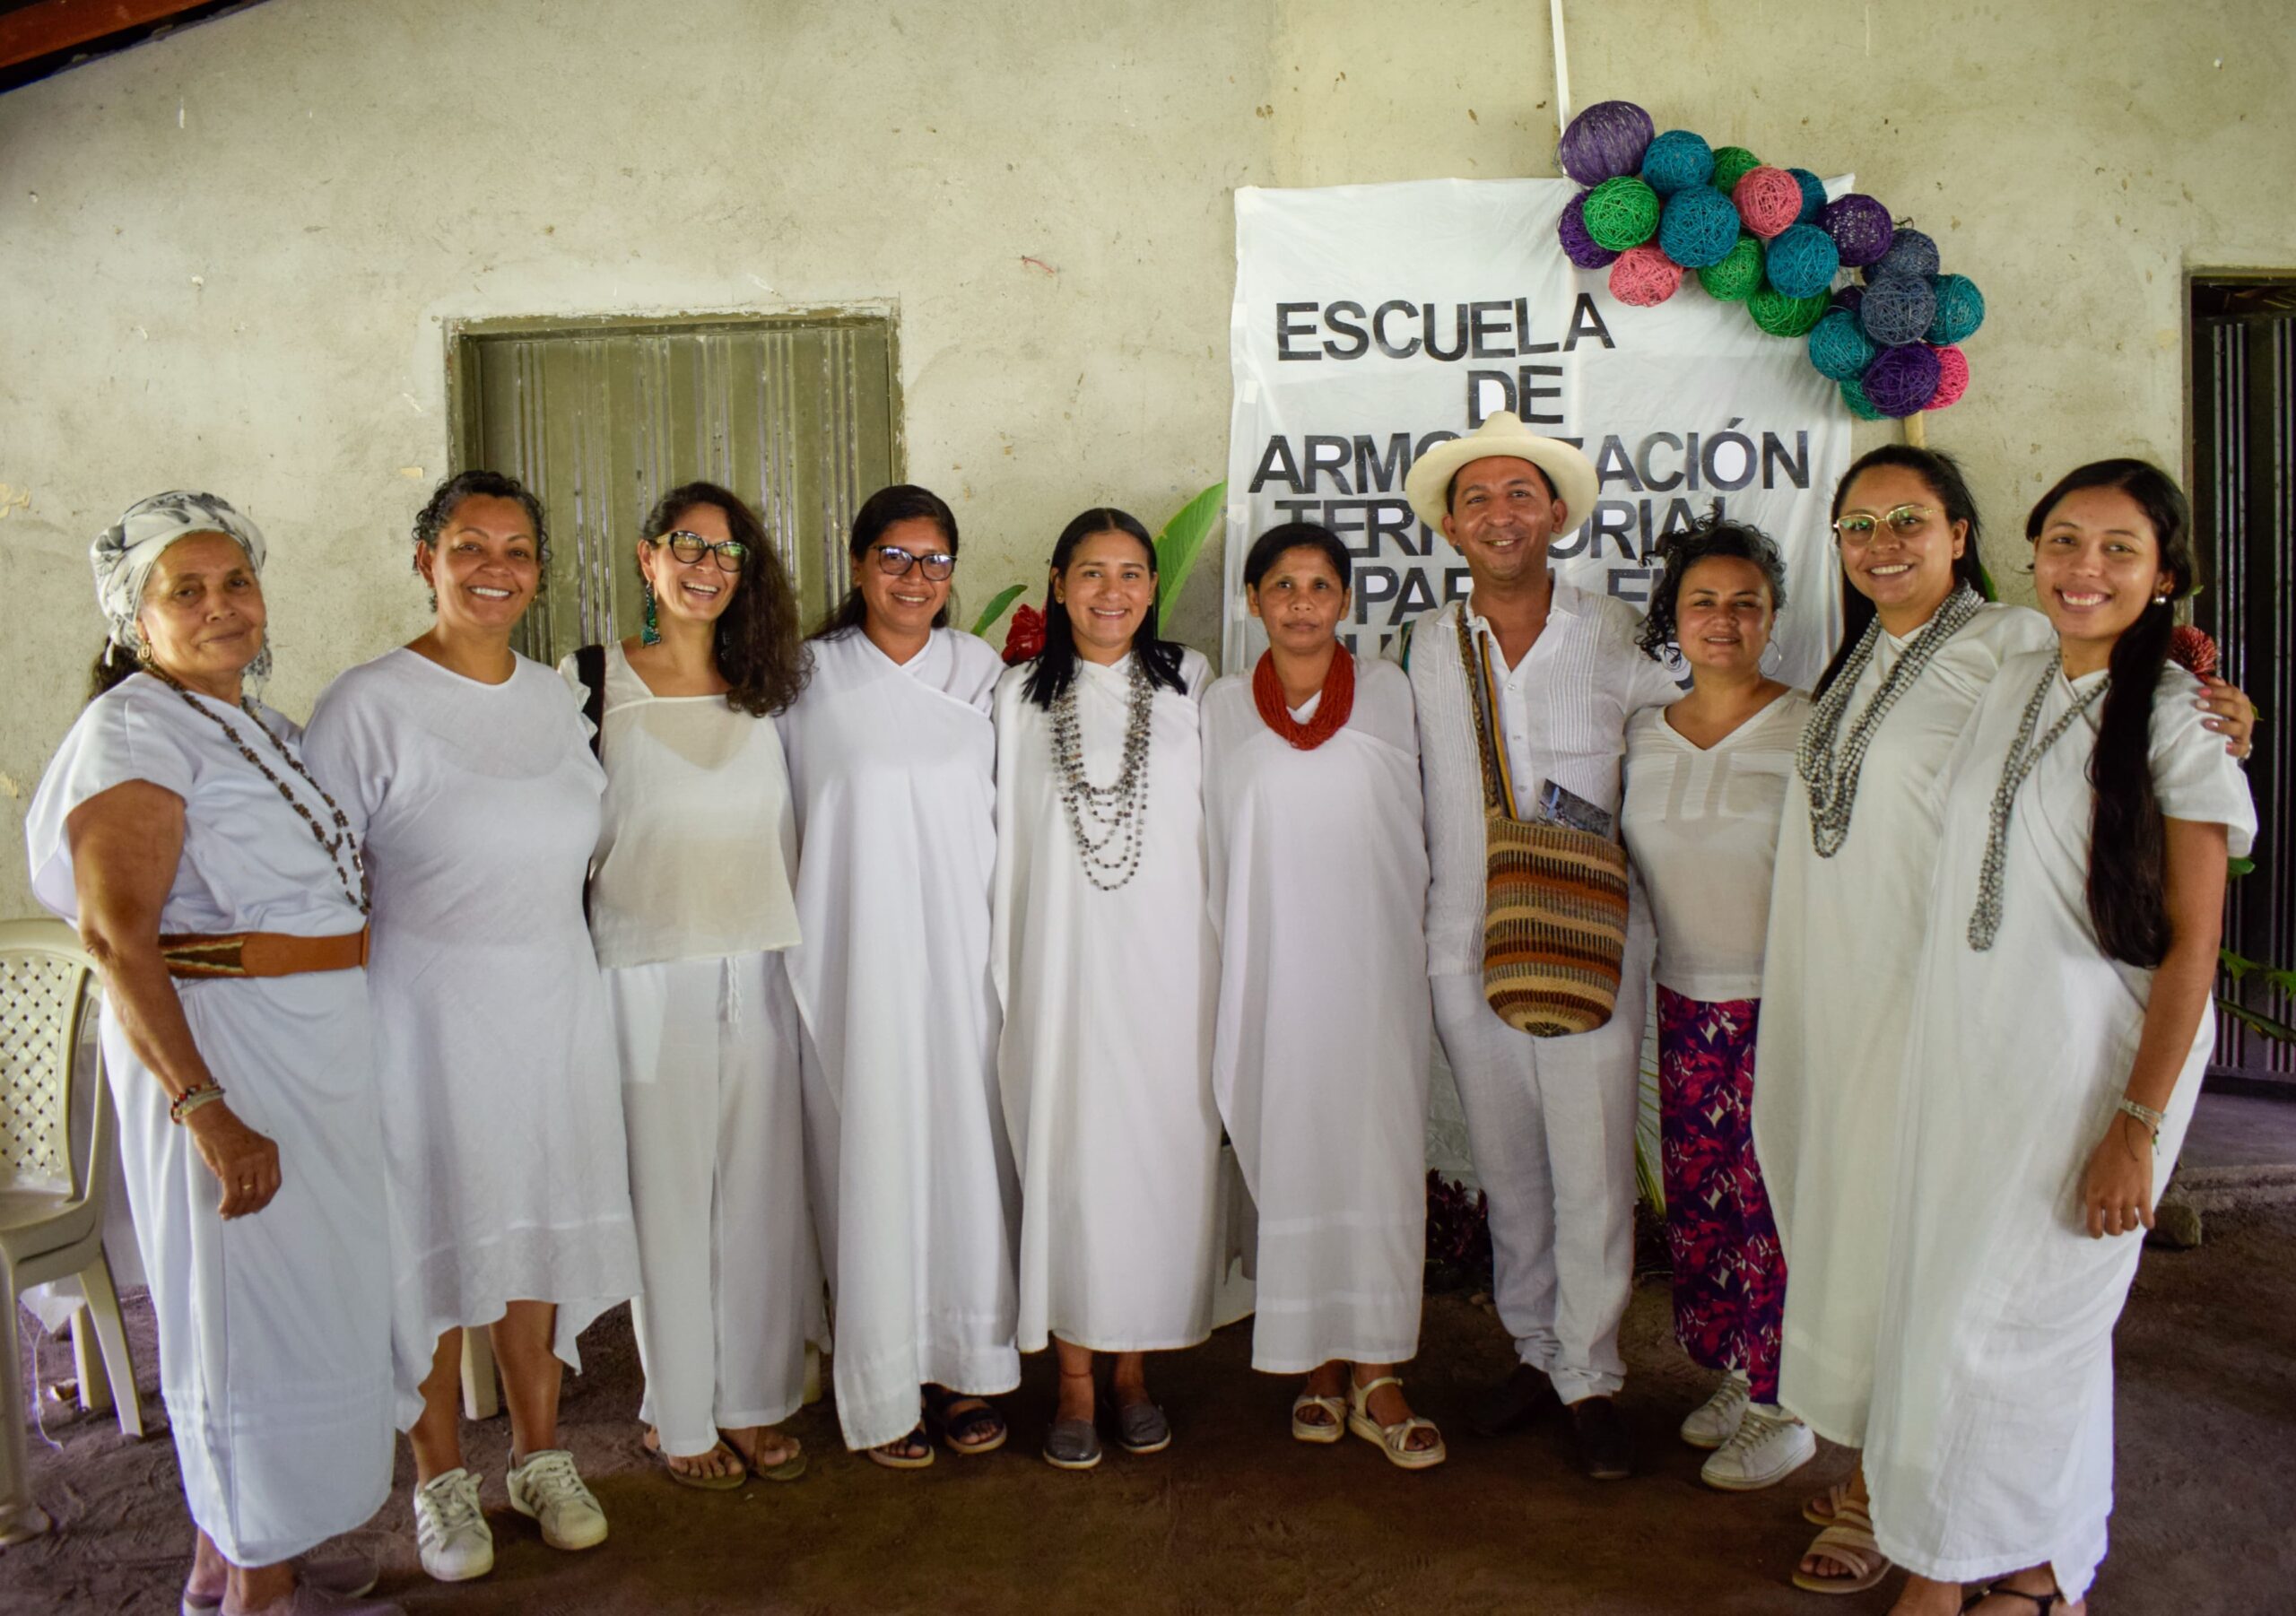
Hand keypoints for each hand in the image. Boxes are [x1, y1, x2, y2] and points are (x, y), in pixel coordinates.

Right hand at [184, 1102, 281, 1217]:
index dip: (265, 1199)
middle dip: (251, 1208)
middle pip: (262, 1192)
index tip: (256, 1208)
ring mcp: (248, 1161)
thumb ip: (250, 1170)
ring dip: (238, 1210)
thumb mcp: (247, 1150)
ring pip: (247, 1195)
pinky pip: (232, 1193)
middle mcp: (263, 1157)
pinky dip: (228, 1206)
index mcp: (271, 1151)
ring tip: (229, 1214)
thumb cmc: (225, 1133)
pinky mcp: (231, 1166)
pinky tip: (223, 1210)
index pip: (275, 1183)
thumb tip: (245, 1197)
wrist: (211, 1119)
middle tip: (239, 1214)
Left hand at [2081, 1113, 2154, 1238]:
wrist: (2127, 1141)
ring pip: (2130, 1227)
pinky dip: (2147, 1223)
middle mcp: (2111, 1200)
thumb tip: (2098, 1207)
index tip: (2098, 1233)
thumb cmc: (2106, 1153)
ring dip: (2130, 1225)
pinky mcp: (2144, 1196)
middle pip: (2113, 1230)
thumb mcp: (2092, 1174)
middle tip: (2116, 1225)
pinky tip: (2146, 1219)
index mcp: (2094, 1195)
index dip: (2096, 1233)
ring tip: (2130, 1218)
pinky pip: (2148, 1220)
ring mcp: (2128, 1199)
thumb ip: (2095, 1192)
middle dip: (2114, 1230)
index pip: (2093, 1225)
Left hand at [2196, 676, 2254, 758]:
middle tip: (2199, 704)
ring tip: (2206, 723)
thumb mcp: (2221, 699)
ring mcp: (2245, 731)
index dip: (2217, 691)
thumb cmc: (2223, 713)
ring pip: (2238, 728)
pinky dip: (2234, 748)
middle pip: (2236, 709)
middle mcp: (2246, 715)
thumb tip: (2208, 678)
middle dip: (2217, 705)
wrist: (2234, 735)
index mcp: (2241, 701)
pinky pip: (2242, 748)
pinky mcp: (2243, 746)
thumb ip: (2217, 688)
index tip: (2200, 691)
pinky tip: (2224, 746)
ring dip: (2223, 725)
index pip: (2233, 693)